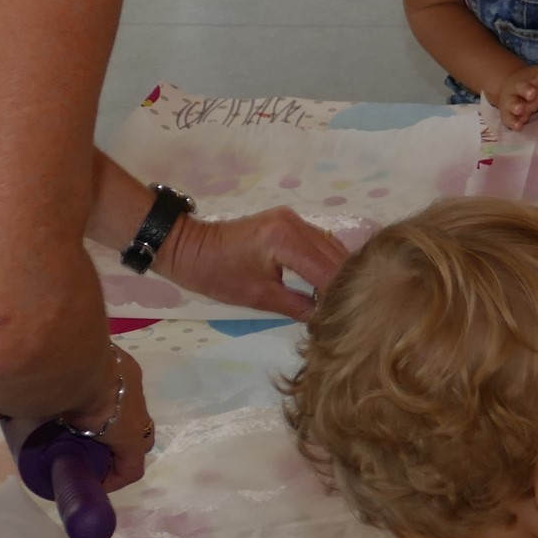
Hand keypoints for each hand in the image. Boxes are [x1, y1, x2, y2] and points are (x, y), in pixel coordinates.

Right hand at [4, 344, 153, 489]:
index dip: (99, 412)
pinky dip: (114, 478)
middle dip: (108, 433)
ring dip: (110, 453)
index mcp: (111, 368)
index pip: (113, 394)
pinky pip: (130, 468)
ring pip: (132, 442)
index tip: (78, 426)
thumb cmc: (52, 363)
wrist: (68, 364)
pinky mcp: (132, 439)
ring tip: (85, 463)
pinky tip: (93, 483)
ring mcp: (135, 413)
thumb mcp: (38, 376)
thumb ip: (20, 391)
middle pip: (126, 417)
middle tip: (81, 444)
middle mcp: (129, 387)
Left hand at [158, 208, 348, 318]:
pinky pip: (319, 242)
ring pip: (331, 247)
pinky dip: (327, 262)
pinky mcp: (290, 221)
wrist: (187, 246)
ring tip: (340, 298)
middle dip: (343, 283)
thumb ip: (297, 305)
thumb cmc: (217, 274)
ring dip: (338, 272)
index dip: (339, 294)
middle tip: (350, 310)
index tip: (347, 316)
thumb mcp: (258, 296)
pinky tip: (328, 281)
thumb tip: (326, 317)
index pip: (328, 270)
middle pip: (336, 256)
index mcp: (287, 240)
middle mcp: (296, 223)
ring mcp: (294, 219)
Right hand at [490, 47, 537, 128]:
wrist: (511, 87)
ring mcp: (515, 100)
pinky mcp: (509, 113)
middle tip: (532, 93)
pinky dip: (513, 122)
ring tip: (520, 109)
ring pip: (514, 102)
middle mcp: (524, 88)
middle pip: (525, 87)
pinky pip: (509, 118)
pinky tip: (517, 126)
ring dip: (516, 105)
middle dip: (528, 90)